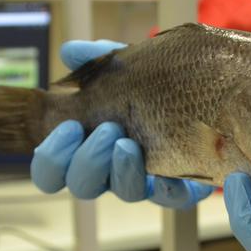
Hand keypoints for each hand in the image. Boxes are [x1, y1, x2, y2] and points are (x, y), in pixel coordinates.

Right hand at [31, 40, 213, 207]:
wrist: (199, 101)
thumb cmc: (150, 90)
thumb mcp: (126, 70)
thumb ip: (99, 60)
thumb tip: (71, 51)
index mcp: (87, 149)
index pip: (51, 172)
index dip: (52, 157)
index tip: (70, 126)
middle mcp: (111, 171)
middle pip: (82, 186)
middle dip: (88, 160)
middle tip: (107, 129)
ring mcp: (144, 182)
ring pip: (124, 193)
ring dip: (122, 170)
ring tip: (129, 143)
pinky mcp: (178, 188)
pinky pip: (171, 199)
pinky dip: (168, 187)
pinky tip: (169, 172)